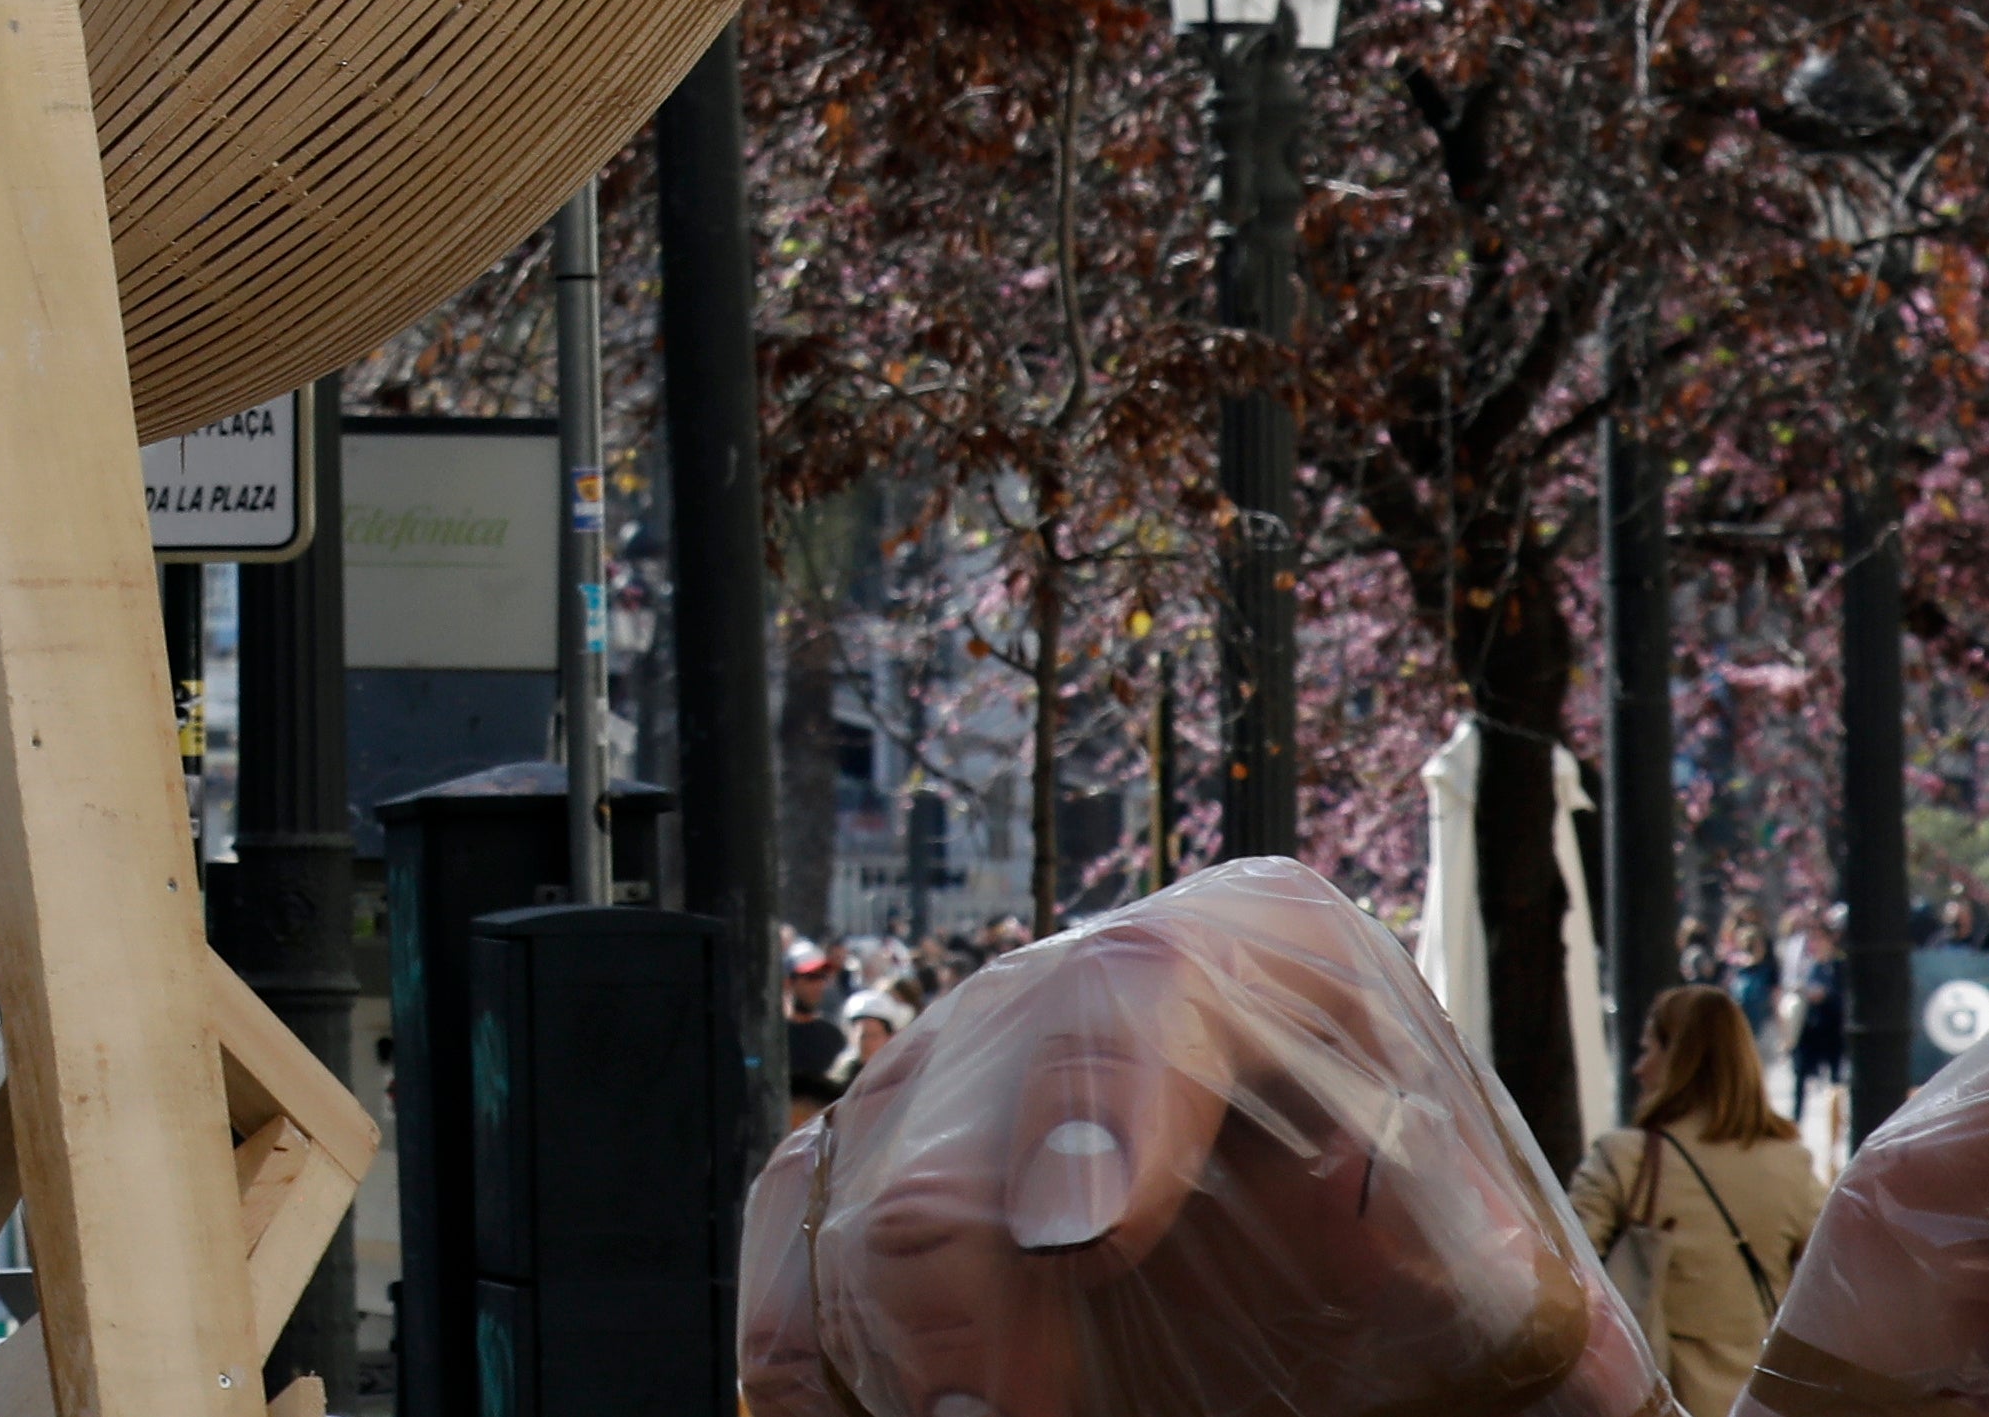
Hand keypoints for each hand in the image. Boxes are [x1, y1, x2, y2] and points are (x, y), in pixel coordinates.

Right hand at [772, 869, 1654, 1416]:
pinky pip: (788, 1255)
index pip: (1151, 991)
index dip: (1099, 1104)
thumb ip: (1517, 1314)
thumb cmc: (1447, 1292)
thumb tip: (1541, 1342)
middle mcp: (1076, 992)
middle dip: (948, 1273)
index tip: (1081, 1233)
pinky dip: (814, 1359)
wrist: (1366, 1308)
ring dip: (885, 1342)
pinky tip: (890, 1416)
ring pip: (843, 1180)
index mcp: (1262, 960)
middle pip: (956, 1093)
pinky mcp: (867, 1182)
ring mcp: (951, 1081)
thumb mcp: (1511, 1302)